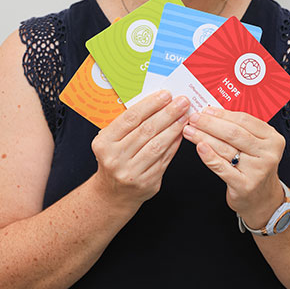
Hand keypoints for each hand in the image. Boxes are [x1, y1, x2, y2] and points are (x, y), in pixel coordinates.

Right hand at [91, 90, 189, 209]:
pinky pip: (164, 159)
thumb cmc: (115, 158)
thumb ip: (130, 123)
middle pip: (146, 130)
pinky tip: (181, 133)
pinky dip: (174, 144)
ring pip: (158, 145)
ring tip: (185, 116)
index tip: (166, 95)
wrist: (113, 194)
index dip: (151, 104)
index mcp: (104, 142)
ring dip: (174, 128)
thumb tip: (158, 102)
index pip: (131, 118)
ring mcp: (131, 173)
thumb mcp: (112, 140)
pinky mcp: (146, 183)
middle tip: (182, 102)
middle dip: (168, 113)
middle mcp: (115, 158)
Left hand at [182, 108, 286, 227]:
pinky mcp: (245, 185)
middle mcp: (268, 153)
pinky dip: (208, 156)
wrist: (262, 199)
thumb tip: (212, 112)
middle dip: (210, 124)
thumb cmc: (255, 166)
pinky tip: (199, 147)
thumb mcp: (256, 145)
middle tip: (194, 119)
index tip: (206, 110)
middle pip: (233, 133)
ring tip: (190, 131)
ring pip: (225, 148)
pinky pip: (222, 167)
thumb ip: (240, 129)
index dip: (222, 114)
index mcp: (272, 138)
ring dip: (203, 137)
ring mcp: (257, 170)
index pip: (244, 120)